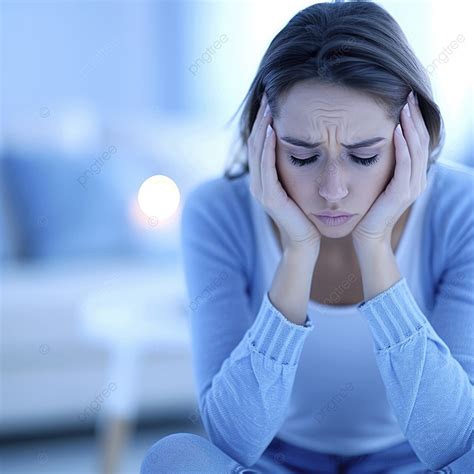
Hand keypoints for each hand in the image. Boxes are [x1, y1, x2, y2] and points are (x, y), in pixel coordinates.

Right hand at [248, 92, 321, 254]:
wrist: (307, 241)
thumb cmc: (308, 214)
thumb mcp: (302, 183)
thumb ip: (299, 164)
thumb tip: (310, 140)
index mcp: (264, 176)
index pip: (261, 141)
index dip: (265, 118)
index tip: (275, 96)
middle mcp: (258, 180)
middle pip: (255, 141)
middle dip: (262, 116)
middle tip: (270, 91)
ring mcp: (260, 189)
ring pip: (257, 150)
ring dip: (262, 126)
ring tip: (270, 103)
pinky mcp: (269, 197)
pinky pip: (266, 166)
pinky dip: (267, 147)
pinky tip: (273, 129)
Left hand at [351, 90, 429, 247]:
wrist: (367, 235)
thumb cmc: (367, 209)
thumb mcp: (378, 182)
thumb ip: (384, 166)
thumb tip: (377, 143)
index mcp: (413, 176)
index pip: (418, 142)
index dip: (415, 120)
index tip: (407, 100)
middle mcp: (418, 179)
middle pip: (421, 141)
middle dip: (415, 117)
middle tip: (409, 95)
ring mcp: (413, 186)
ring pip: (416, 149)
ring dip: (410, 126)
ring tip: (404, 106)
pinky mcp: (402, 193)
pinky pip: (405, 164)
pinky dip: (402, 145)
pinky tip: (396, 130)